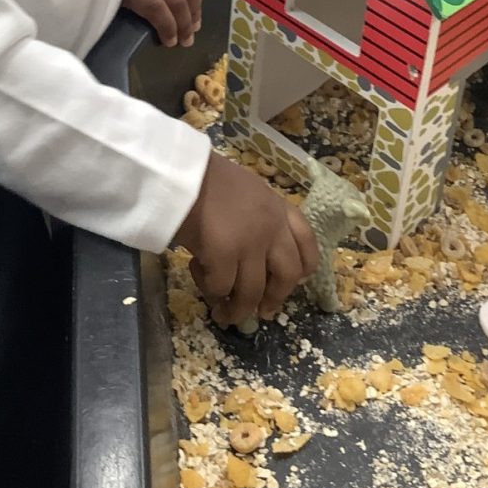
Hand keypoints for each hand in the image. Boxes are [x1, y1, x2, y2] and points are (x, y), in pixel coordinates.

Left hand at [122, 0, 210, 46]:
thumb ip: (140, 11)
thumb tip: (167, 33)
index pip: (156, 8)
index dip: (167, 28)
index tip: (171, 42)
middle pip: (177, 0)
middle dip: (184, 25)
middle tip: (187, 40)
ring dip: (196, 11)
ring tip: (195, 25)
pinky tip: (200, 1)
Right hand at [173, 152, 318, 326]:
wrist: (181, 171)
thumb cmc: (207, 179)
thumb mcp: (248, 192)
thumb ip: (261, 218)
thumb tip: (257, 256)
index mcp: (279, 208)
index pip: (307, 243)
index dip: (303, 269)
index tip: (292, 283)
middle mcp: (272, 226)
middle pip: (288, 275)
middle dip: (276, 298)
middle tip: (263, 311)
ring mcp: (250, 242)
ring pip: (254, 291)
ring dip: (239, 310)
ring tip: (224, 315)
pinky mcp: (224, 254)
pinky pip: (222, 288)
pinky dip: (212, 291)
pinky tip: (201, 280)